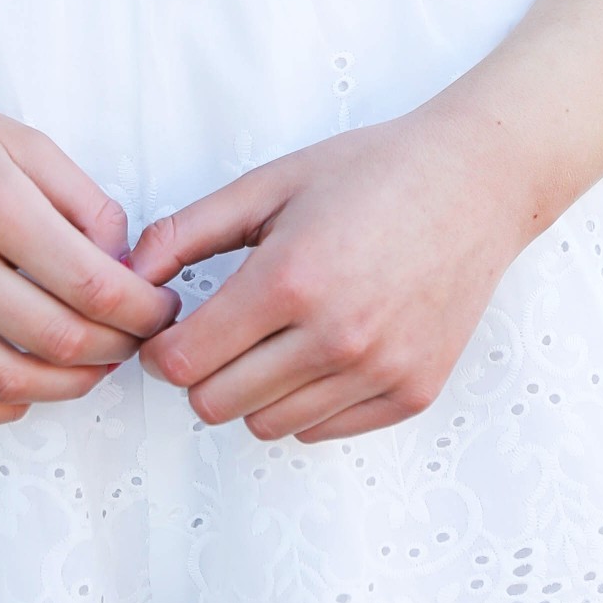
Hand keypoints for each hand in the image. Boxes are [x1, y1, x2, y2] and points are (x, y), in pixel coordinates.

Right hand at [0, 51, 179, 432]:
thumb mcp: (15, 139)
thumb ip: (81, 200)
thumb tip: (126, 265)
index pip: (91, 285)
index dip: (142, 310)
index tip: (160, 309)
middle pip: (56, 341)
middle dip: (116, 349)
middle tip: (135, 340)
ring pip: (5, 383)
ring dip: (66, 387)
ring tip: (92, 368)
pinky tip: (25, 391)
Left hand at [128, 111, 526, 443]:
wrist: (476, 183)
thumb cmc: (371, 173)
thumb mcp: (270, 183)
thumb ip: (186, 232)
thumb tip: (127, 278)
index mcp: (290, 280)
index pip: (184, 364)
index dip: (162, 349)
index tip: (173, 328)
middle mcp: (336, 337)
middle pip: (216, 405)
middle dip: (203, 372)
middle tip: (221, 331)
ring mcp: (379, 370)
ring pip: (267, 426)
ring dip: (254, 390)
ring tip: (276, 336)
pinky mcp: (412, 392)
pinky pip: (322, 429)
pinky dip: (307, 400)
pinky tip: (321, 349)